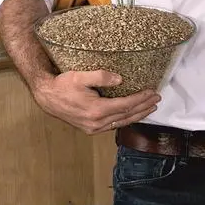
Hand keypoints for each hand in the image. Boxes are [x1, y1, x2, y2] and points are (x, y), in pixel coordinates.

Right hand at [31, 69, 159, 134]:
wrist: (47, 97)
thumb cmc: (62, 85)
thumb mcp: (80, 76)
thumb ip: (101, 77)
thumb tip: (120, 80)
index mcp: (96, 110)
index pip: (126, 105)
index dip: (141, 99)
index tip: (152, 92)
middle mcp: (96, 122)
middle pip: (127, 115)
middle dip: (144, 107)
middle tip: (157, 99)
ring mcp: (93, 128)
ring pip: (121, 122)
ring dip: (138, 115)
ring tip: (151, 108)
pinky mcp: (90, 129)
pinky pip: (113, 125)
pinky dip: (126, 119)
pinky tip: (133, 114)